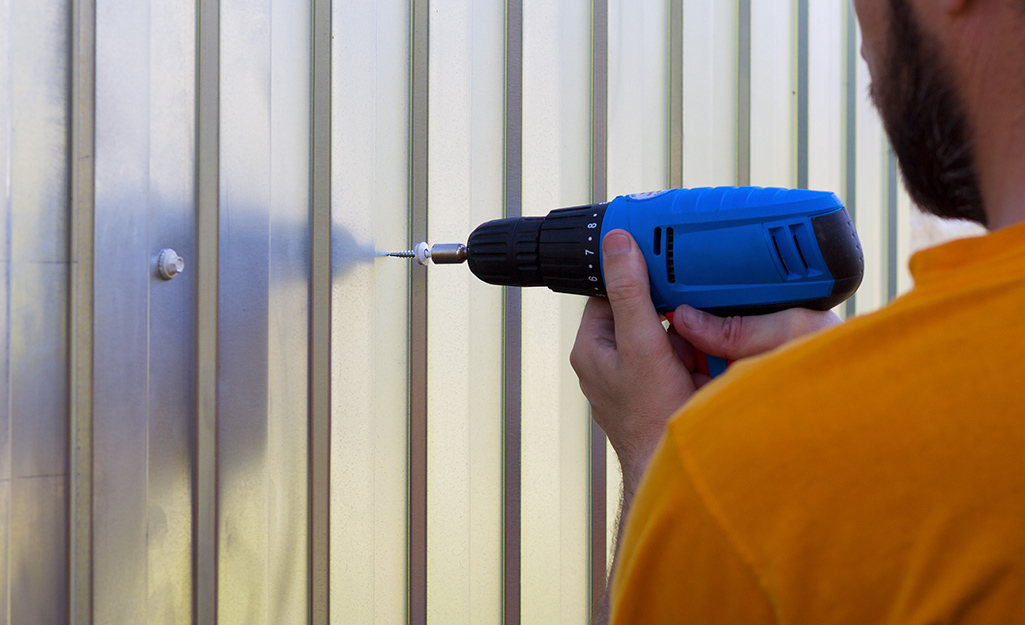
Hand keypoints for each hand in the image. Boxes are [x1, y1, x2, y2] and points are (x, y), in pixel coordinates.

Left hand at [571, 230, 842, 477]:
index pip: (609, 292)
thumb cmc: (651, 420)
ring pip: (667, 334)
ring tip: (697, 349)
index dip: (635, 275)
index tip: (661, 261)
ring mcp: (639, 379)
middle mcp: (611, 363)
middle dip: (671, 309)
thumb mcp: (641, 344)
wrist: (678, 473)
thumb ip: (630, 293)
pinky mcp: (665, 392)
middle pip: (643, 311)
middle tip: (690, 309)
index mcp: (592, 348)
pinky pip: (684, 359)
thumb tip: (616, 242)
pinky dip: (700, 356)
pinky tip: (709, 366)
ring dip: (689, 334)